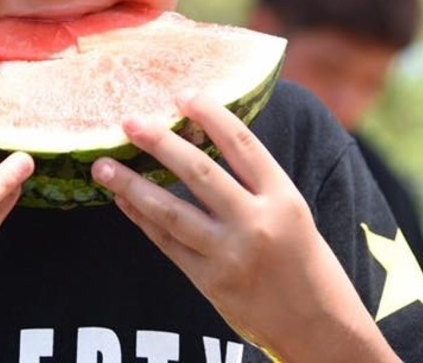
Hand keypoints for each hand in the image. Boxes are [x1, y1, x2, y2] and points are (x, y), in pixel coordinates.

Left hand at [91, 92, 396, 361]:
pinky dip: (142, 219)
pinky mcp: (210, 282)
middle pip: (200, 173)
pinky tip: (122, 200)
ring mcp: (230, 255)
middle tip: (129, 121)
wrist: (319, 328)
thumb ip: (253, 183)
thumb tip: (202, 139)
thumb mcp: (292, 213)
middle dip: (161, 143)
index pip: (242, 145)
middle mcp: (256, 224)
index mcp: (283, 199)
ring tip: (102, 166)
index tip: (183, 95)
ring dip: (132, 186)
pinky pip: (166, 243)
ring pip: (171, 212)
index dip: (211, 115)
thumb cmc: (305, 262)